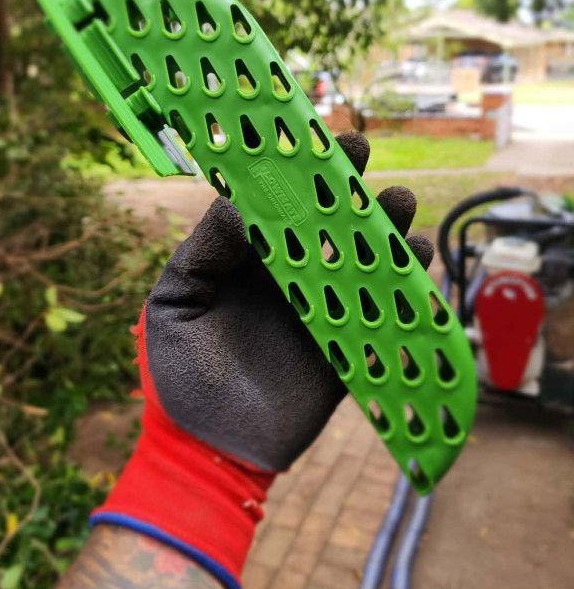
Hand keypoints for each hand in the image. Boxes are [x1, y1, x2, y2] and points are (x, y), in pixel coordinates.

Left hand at [93, 132, 432, 588]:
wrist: (203, 448)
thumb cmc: (177, 371)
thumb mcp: (174, 301)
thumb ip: (205, 251)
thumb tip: (241, 204)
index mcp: (247, 263)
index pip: (276, 206)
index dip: (298, 172)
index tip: (318, 139)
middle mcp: (287, 280)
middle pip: (326, 225)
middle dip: (347, 189)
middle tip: (364, 156)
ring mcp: (320, 313)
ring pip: (360, 261)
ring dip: (383, 230)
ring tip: (398, 203)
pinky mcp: (344, 351)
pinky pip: (379, 314)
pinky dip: (401, 288)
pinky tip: (414, 262)